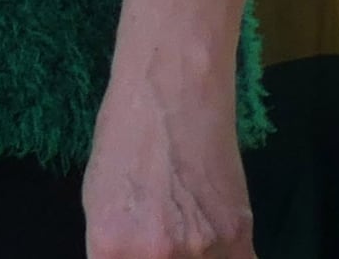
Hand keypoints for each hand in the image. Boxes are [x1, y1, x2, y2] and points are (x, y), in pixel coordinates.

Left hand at [79, 49, 255, 258]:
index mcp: (110, 248)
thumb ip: (117, 250)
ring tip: (186, 226)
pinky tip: (213, 240)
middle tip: (164, 236)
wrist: (172, 97)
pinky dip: (223, 257)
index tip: (139, 251)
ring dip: (197, 257)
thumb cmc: (123, 141)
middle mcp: (157, 256)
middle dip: (163, 258)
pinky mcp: (241, 240)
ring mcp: (203, 251)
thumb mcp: (98, 203)